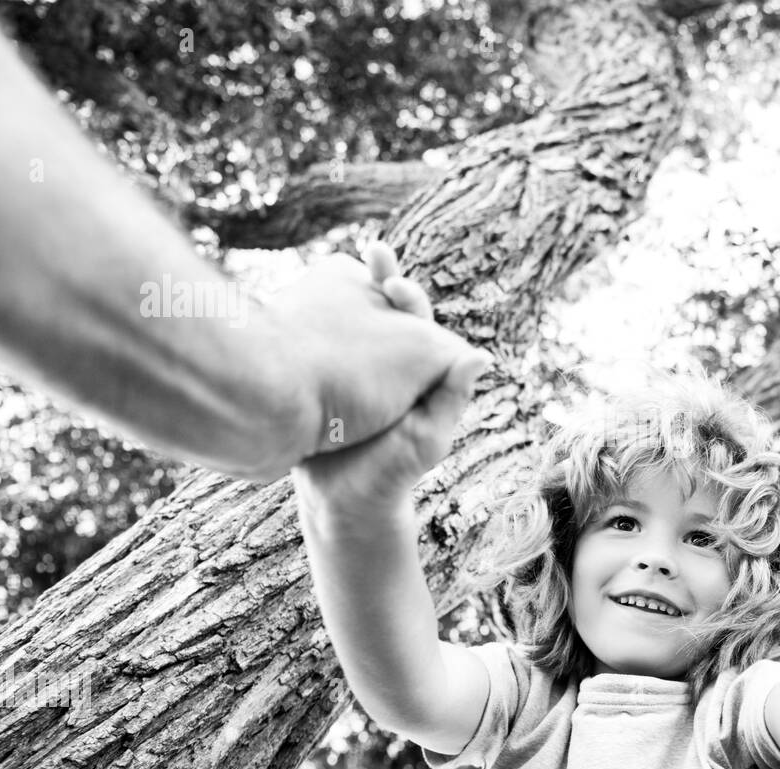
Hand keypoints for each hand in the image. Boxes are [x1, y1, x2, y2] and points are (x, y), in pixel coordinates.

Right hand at [257, 241, 488, 479]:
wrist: (340, 503)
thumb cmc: (390, 475)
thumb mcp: (425, 438)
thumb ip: (450, 398)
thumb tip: (484, 356)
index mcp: (419, 372)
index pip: (419, 325)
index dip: (410, 299)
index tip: (396, 281)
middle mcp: (389, 365)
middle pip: (386, 313)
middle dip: (380, 280)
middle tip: (374, 252)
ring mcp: (353, 369)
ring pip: (352, 323)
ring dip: (343, 291)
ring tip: (333, 262)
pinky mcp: (323, 379)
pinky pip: (320, 344)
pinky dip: (312, 319)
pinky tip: (296, 298)